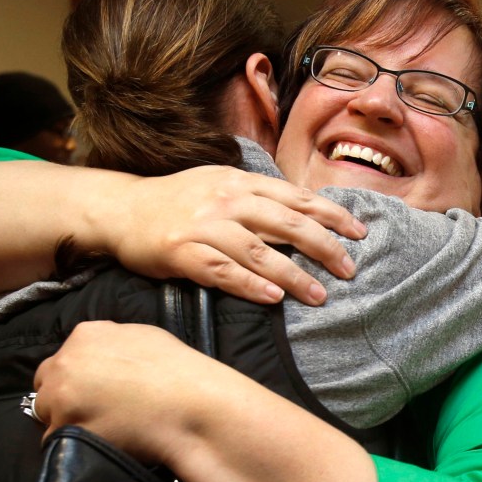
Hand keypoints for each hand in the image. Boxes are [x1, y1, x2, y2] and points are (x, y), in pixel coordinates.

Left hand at [32, 321, 210, 460]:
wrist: (191, 404)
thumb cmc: (177, 370)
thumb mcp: (143, 337)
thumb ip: (111, 343)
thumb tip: (100, 356)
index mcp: (85, 335)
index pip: (62, 359)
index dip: (76, 378)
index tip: (93, 390)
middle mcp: (66, 363)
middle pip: (46, 386)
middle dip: (63, 398)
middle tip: (94, 410)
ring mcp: (62, 398)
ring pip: (48, 415)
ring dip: (66, 422)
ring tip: (101, 428)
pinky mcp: (66, 430)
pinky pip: (57, 442)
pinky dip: (74, 445)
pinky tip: (101, 441)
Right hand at [95, 166, 365, 305]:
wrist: (121, 209)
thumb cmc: (177, 201)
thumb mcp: (220, 185)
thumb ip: (258, 197)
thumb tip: (305, 213)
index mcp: (240, 182)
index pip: (296, 198)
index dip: (332, 214)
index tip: (359, 232)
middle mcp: (226, 200)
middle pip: (287, 223)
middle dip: (324, 246)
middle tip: (349, 268)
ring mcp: (203, 226)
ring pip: (258, 251)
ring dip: (293, 275)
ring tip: (319, 295)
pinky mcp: (182, 251)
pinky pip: (223, 271)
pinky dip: (250, 285)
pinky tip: (273, 299)